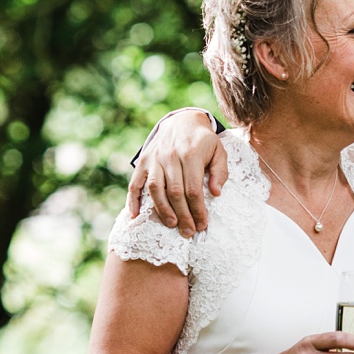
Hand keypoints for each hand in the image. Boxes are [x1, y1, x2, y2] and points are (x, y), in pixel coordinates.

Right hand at [126, 109, 226, 236]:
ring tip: (171, 225)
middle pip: (174, 192)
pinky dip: (133, 200)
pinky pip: (135, 183)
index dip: (197, 209)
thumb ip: (220, 171)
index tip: (202, 224)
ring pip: (155, 189)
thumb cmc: (203, 141)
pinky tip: (135, 216)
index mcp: (191, 154)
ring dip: (162, 210)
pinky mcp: (143, 161)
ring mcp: (154, 159)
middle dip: (182, 215)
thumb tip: (216, 193)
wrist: (182, 121)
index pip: (193, 189)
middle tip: (188, 232)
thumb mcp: (219, 151)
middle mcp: (170, 156)